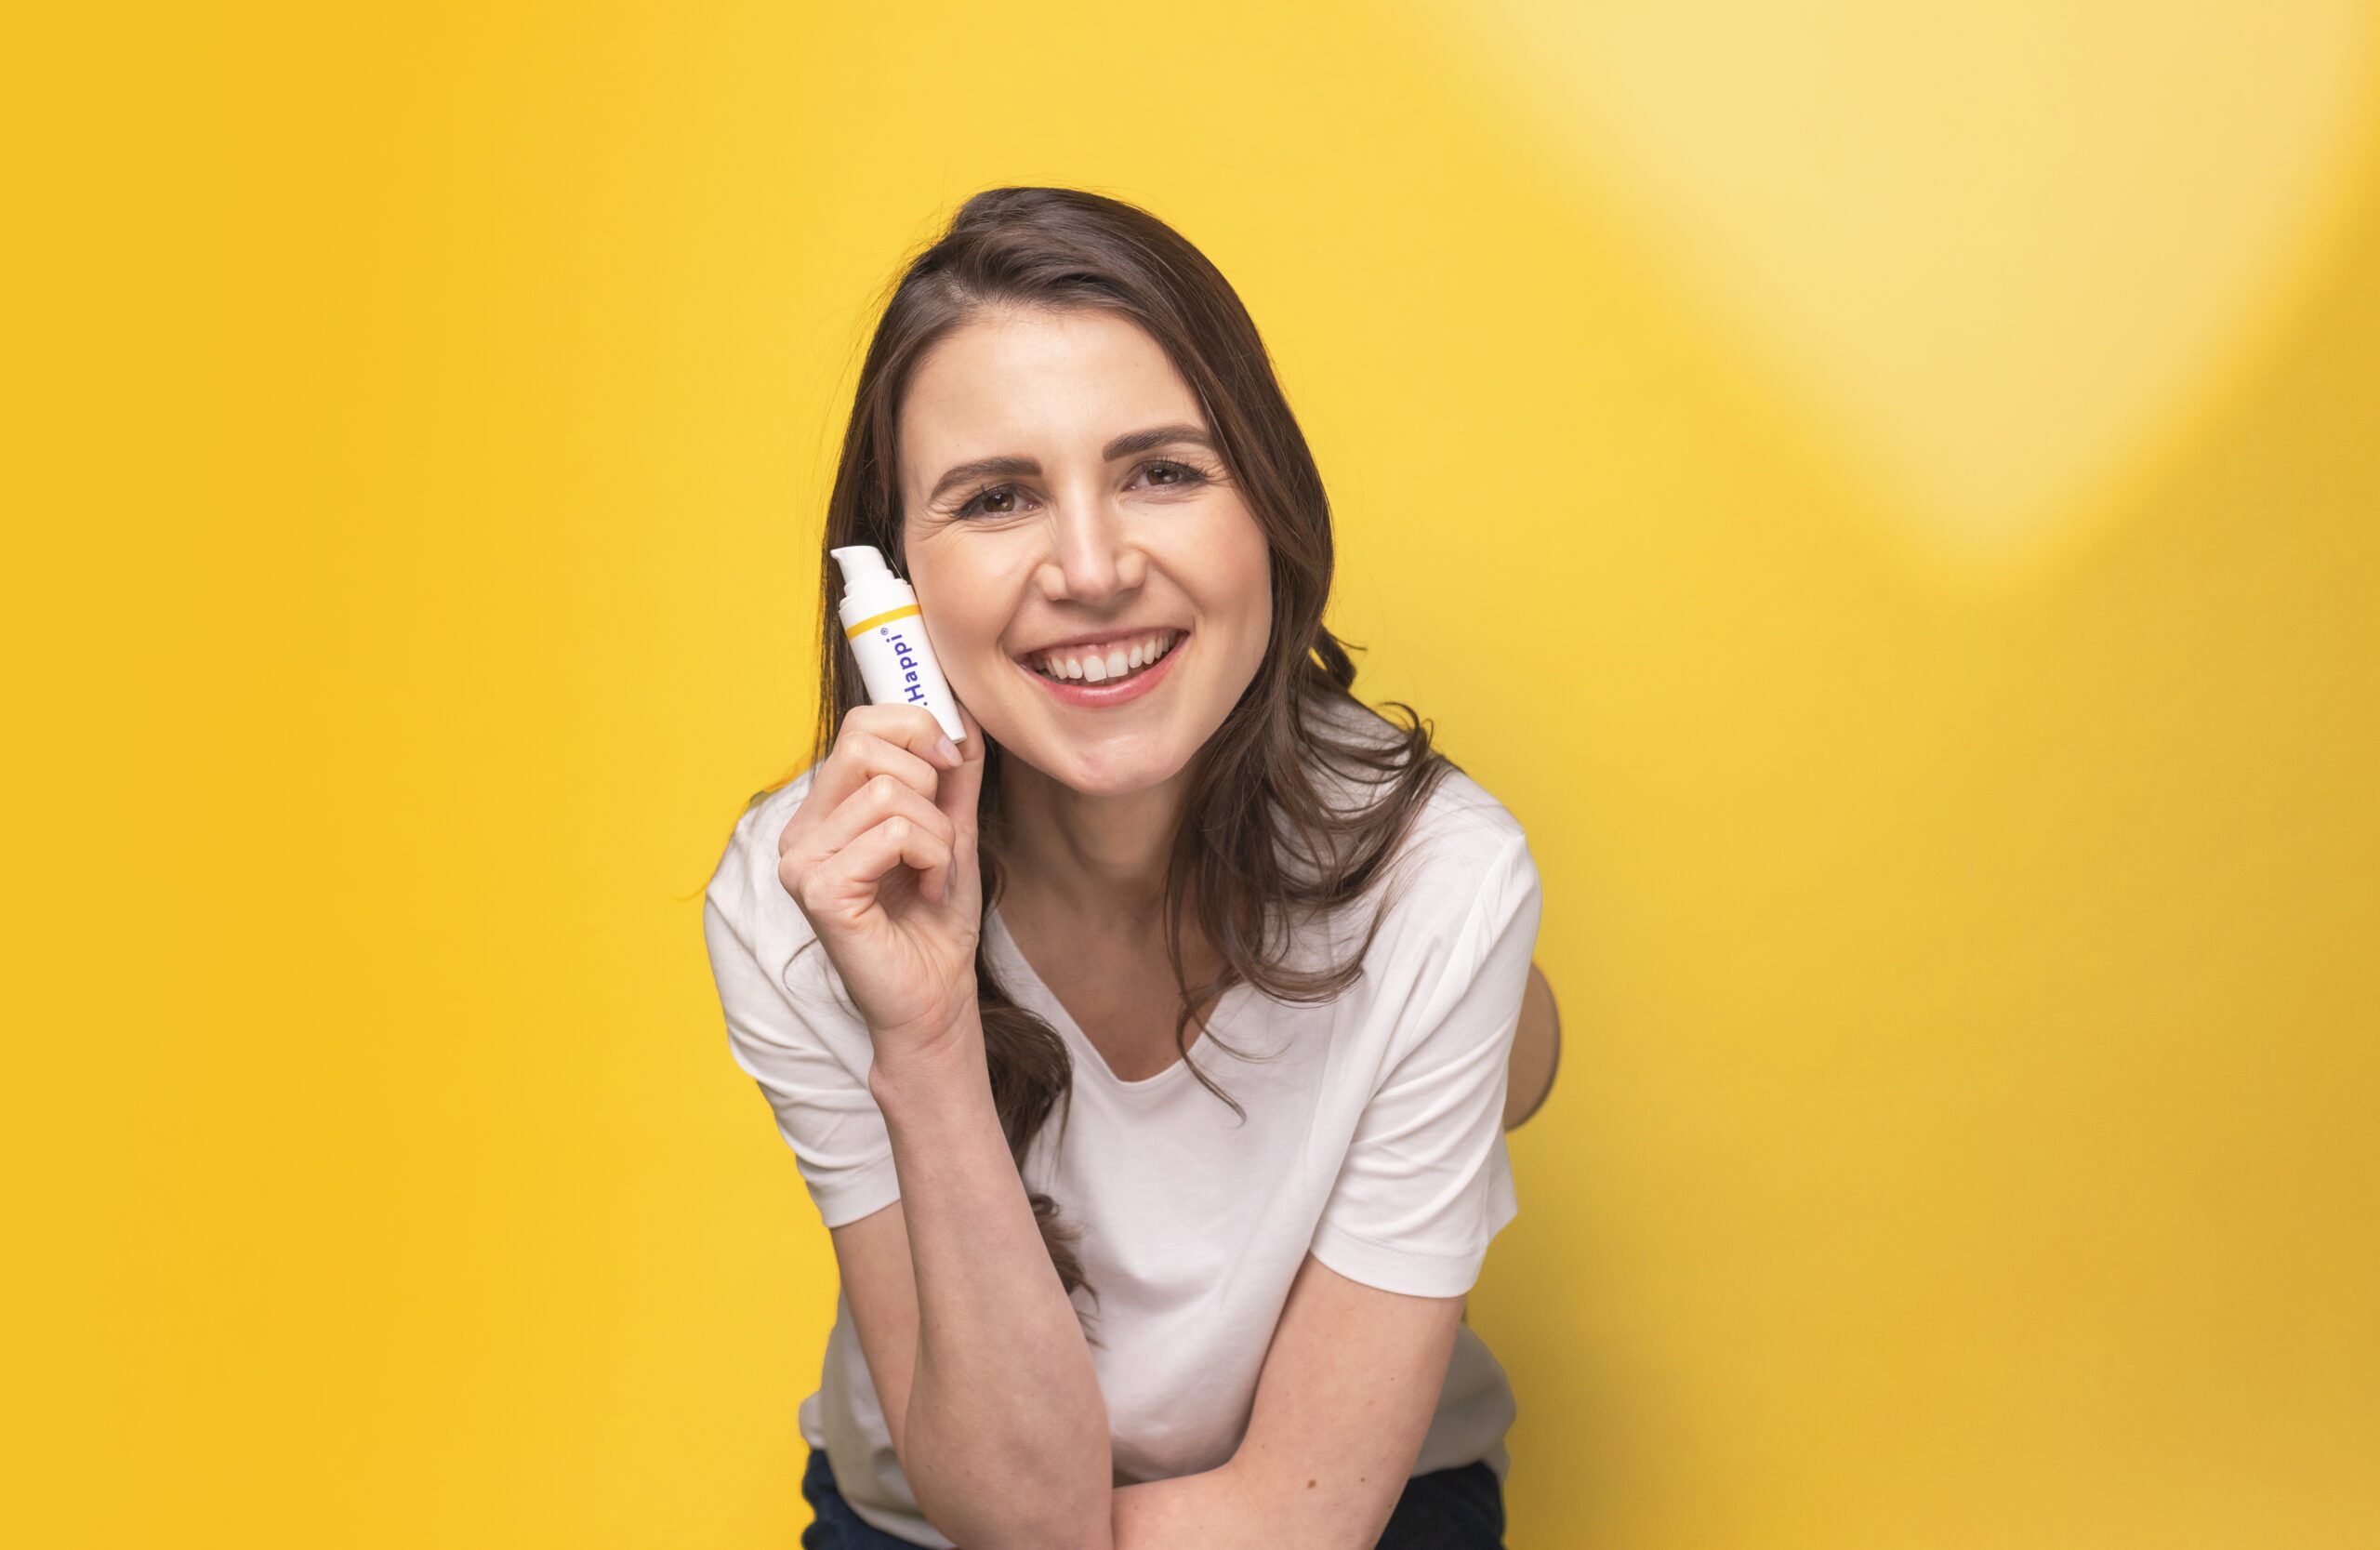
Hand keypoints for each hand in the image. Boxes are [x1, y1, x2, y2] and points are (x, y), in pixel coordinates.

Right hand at [775, 698, 987, 1067]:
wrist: (935, 997)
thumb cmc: (937, 921)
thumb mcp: (952, 831)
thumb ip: (953, 775)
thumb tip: (966, 715)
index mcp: (824, 812)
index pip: (860, 725)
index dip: (916, 728)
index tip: (950, 765)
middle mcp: (800, 832)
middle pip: (866, 742)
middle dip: (929, 780)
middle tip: (940, 834)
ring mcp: (802, 861)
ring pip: (890, 791)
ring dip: (938, 833)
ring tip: (933, 874)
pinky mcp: (819, 890)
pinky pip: (894, 832)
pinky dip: (932, 858)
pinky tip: (927, 891)